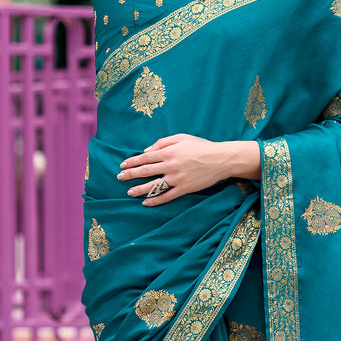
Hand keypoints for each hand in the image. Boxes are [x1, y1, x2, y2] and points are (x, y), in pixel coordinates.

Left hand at [117, 134, 260, 205]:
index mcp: (169, 152)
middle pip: (146, 171)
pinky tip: (146, 202)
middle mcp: (171, 165)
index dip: (132, 161)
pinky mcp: (184, 189)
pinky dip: (156, 200)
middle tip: (120, 177)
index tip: (123, 165)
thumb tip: (146, 151)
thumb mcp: (181, 138)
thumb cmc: (201, 146)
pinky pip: (167, 196)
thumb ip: (162, 143)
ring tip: (129, 192)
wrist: (221, 159)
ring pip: (154, 186)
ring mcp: (177, 178)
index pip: (145, 157)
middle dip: (130, 175)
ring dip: (139, 189)